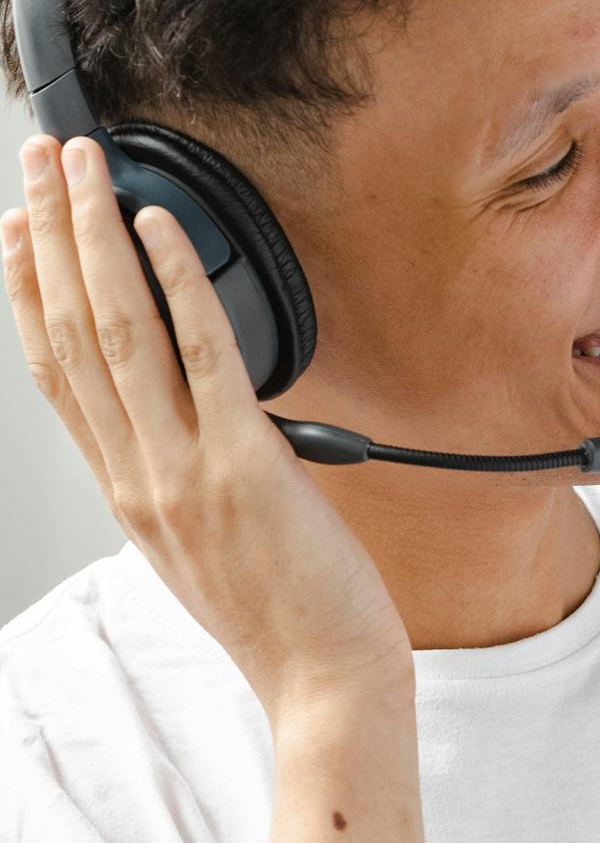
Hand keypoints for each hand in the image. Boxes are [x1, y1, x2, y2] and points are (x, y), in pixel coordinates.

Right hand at [2, 136, 411, 725]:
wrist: (325, 682)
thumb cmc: (285, 615)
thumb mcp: (205, 543)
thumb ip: (186, 479)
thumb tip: (203, 422)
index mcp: (127, 492)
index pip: (57, 373)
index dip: (29, 292)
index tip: (17, 230)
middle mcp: (138, 476)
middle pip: (72, 334)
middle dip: (50, 235)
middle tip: (39, 160)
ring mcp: (184, 471)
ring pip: (119, 332)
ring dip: (95, 236)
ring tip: (83, 167)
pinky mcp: (245, 466)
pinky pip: (204, 356)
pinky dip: (178, 283)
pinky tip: (161, 229)